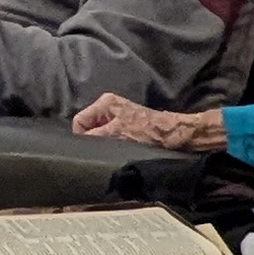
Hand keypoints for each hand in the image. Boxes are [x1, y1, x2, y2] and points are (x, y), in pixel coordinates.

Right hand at [73, 93, 226, 149]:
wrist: (175, 134)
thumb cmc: (147, 132)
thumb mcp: (117, 135)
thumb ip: (94, 136)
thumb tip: (79, 144)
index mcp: (104, 103)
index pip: (79, 121)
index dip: (82, 137)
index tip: (91, 150)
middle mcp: (108, 106)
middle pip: (87, 127)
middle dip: (92, 140)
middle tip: (102, 152)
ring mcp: (117, 115)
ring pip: (98, 133)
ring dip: (103, 143)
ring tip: (112, 151)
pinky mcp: (125, 125)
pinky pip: (109, 136)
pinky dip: (111, 144)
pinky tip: (119, 150)